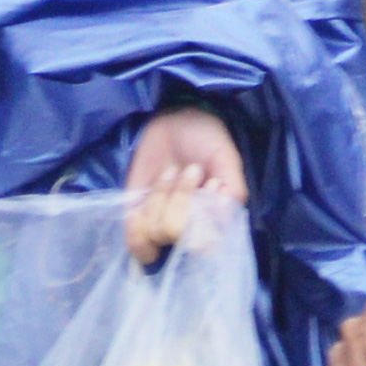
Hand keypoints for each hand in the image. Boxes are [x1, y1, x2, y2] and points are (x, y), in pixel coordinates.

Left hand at [125, 103, 247, 262]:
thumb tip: (223, 216)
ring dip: (161, 198)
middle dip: (181, 198)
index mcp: (212, 221)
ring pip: (153, 233)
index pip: (204, 245)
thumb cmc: (206, 140)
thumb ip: (233, 189)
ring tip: (170, 174)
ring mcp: (160, 223)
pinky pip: (133, 239)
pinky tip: (145, 199)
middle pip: (175, 234)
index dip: (202, 219)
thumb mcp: (226, 159)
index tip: (211, 183)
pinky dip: (136, 226)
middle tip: (190, 169)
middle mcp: (186, 228)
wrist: (177, 120)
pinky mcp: (137, 215)